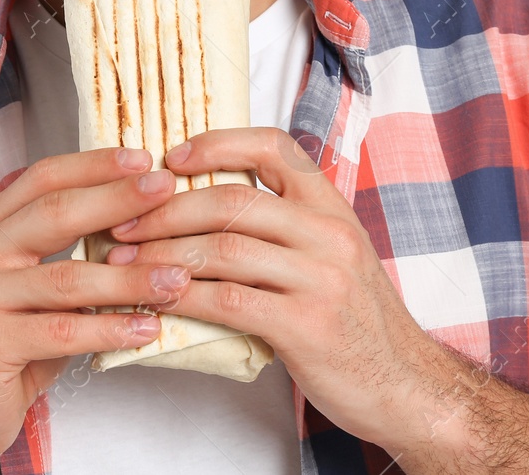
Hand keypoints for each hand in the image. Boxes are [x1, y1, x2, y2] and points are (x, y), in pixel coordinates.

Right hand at [0, 148, 192, 473]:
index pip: (40, 179)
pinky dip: (110, 329)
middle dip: (116, 199)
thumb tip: (142, 229)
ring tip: (177, 278)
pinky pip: (62, 332)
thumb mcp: (33, 293)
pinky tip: (146, 329)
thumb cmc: (4, 350)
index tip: (143, 158)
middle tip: (167, 189)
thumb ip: (69, 260)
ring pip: (66, 278)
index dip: (92, 165)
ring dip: (129, 278)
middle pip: (53, 213)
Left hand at [101, 128, 449, 450]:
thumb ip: (285, 229)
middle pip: (231, 199)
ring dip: (162, 254)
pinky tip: (156, 299)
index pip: (274, 147)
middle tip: (122, 223)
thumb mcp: (333, 256)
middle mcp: (328, 234)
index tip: (172, 156)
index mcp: (332, 208)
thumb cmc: (357, 321)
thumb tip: (203, 210)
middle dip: (165, 209)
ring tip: (122, 263)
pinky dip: (182, 296)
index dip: (217, 143)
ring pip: (222, 247)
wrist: (406, 385)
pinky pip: (227, 299)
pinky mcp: (306, 325)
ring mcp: (320, 278)